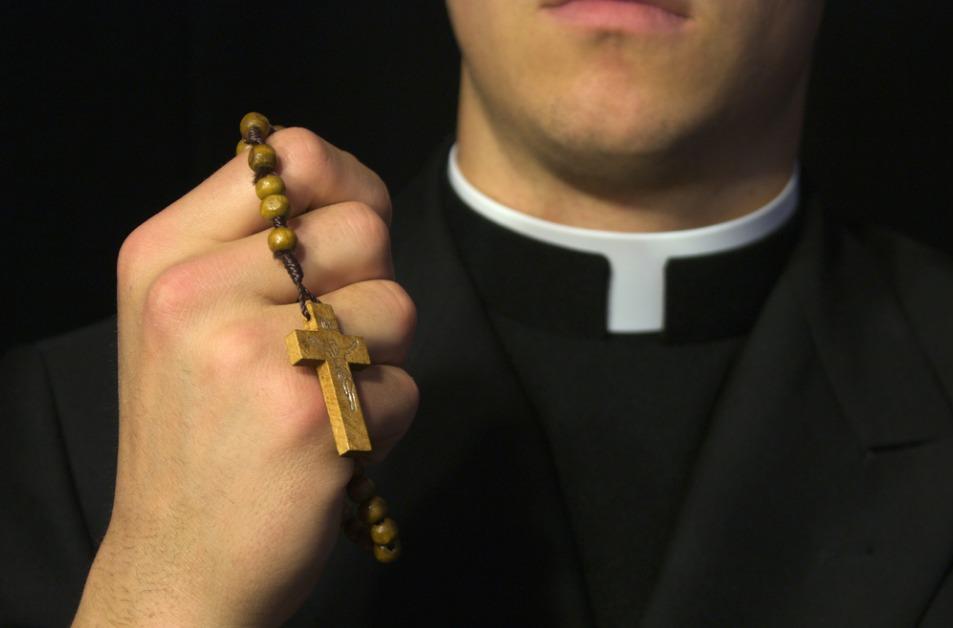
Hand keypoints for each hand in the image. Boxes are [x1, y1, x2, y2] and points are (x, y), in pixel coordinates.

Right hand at [73, 128, 417, 625]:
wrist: (178, 566)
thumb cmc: (199, 436)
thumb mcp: (183, 319)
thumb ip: (251, 245)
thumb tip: (349, 186)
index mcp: (163, 254)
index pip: (291, 155)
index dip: (348, 185)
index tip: (351, 231)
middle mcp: (197, 293)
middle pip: (364, 230)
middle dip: (370, 287)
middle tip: (324, 346)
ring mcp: (253, 354)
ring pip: (396, 306)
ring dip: (379, 359)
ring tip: (319, 400)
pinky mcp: (311, 417)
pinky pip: (404, 384)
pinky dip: (384, 421)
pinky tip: (327, 448)